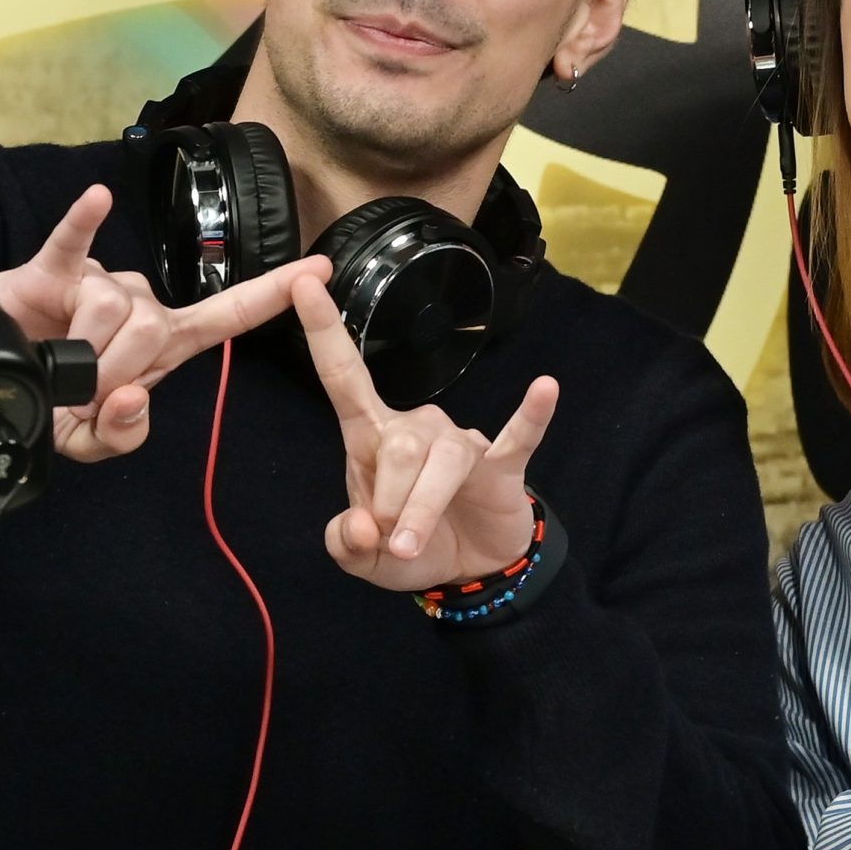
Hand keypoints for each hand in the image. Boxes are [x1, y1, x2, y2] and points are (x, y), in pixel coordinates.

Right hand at [0, 184, 321, 460]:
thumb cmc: (46, 400)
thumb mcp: (90, 441)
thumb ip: (122, 435)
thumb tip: (130, 399)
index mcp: (161, 344)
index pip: (227, 314)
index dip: (270, 295)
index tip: (319, 269)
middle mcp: (139, 305)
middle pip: (152, 326)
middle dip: (113, 370)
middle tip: (81, 393)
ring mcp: (98, 283)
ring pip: (112, 307)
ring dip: (81, 349)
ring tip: (56, 364)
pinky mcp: (53, 269)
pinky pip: (74, 241)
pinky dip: (84, 221)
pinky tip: (97, 200)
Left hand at [292, 269, 557, 591]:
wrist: (471, 567)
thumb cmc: (410, 545)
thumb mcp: (364, 560)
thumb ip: (346, 545)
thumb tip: (359, 526)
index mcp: (372, 439)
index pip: (344, 376)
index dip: (324, 331)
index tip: (305, 282)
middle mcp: (417, 428)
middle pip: (399, 445)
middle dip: (389, 499)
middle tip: (389, 543)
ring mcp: (463, 442)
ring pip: (443, 458)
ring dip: (424, 507)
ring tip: (412, 546)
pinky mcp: (504, 463)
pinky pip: (519, 434)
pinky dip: (531, 414)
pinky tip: (545, 389)